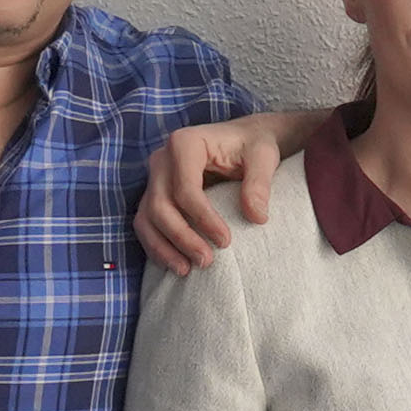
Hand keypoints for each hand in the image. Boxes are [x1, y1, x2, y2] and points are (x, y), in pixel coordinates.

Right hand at [133, 111, 310, 274]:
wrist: (244, 140)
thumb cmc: (253, 146)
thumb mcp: (264, 157)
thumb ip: (259, 183)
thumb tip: (257, 217)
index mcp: (185, 143)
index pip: (186, 188)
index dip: (203, 219)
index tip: (226, 241)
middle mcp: (162, 159)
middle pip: (160, 205)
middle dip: (181, 237)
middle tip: (206, 261)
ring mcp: (155, 178)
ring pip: (147, 218)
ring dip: (163, 247)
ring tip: (186, 270)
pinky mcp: (155, 195)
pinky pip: (147, 224)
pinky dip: (158, 246)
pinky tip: (177, 264)